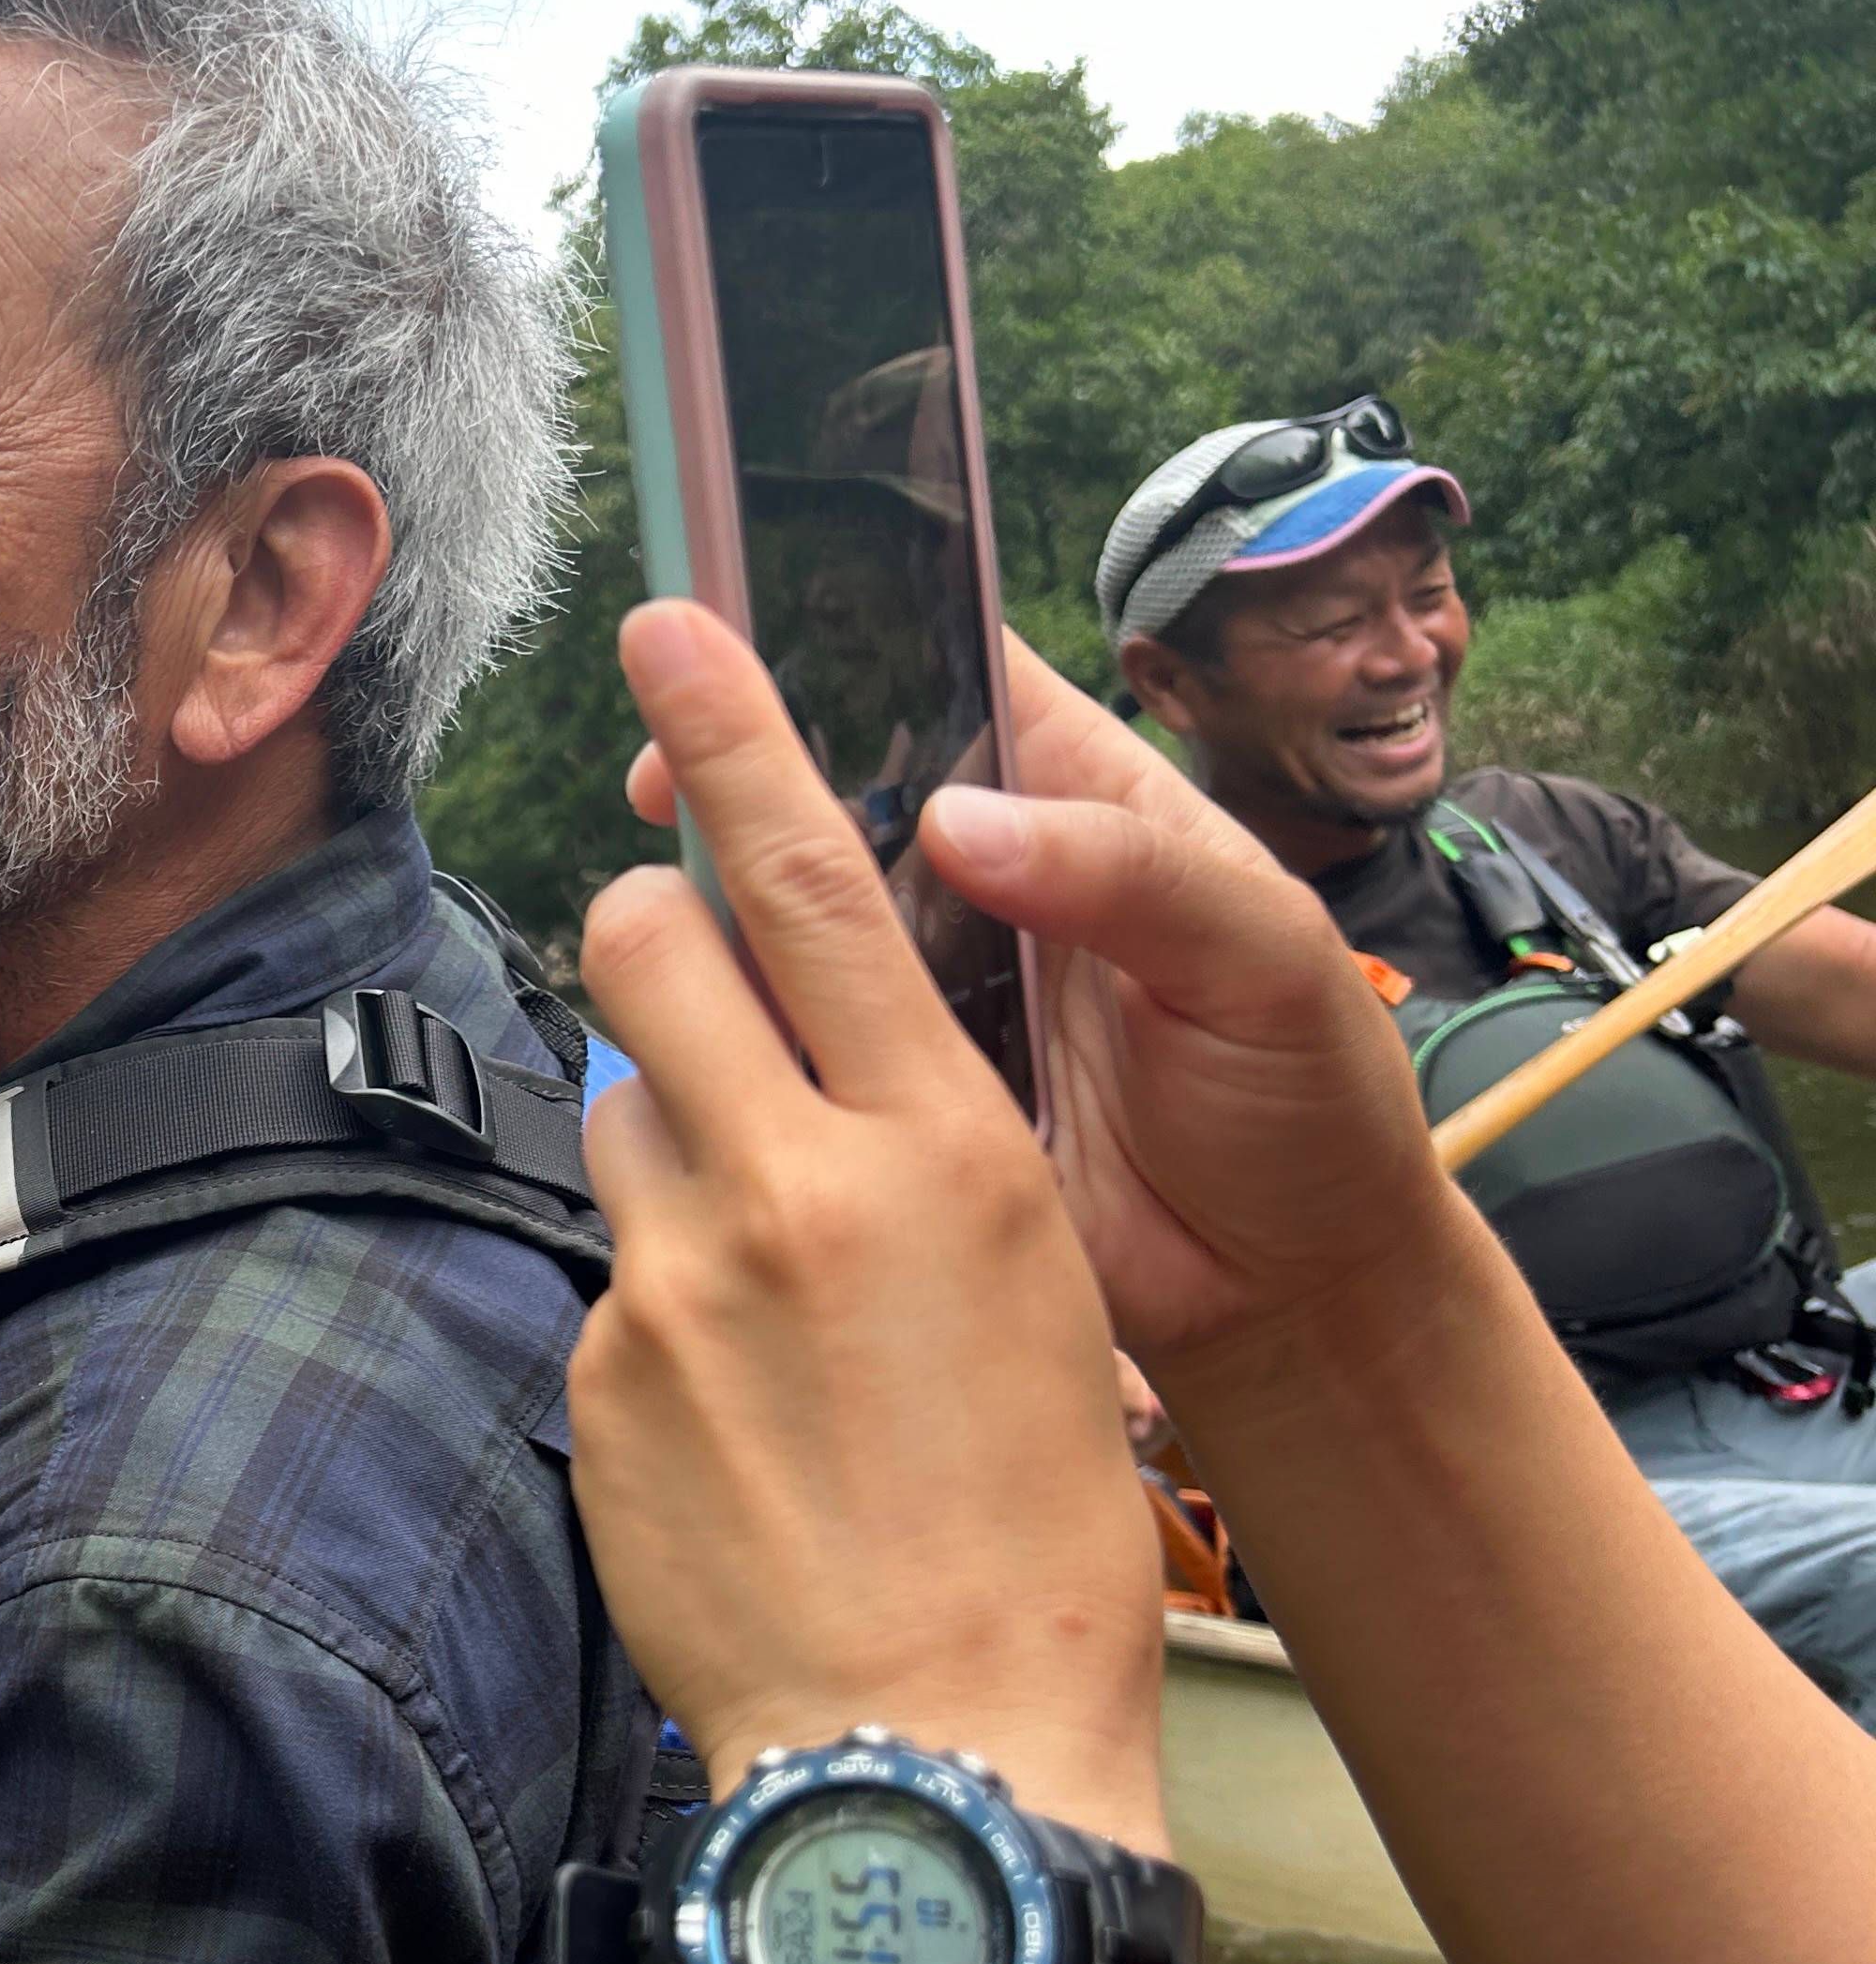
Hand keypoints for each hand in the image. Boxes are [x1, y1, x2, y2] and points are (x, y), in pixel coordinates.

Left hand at [575, 604, 1163, 1830]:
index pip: (818, 886)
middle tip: (686, 978)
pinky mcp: (596, 1371)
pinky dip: (650, 1293)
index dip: (736, 738)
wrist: (935, 1743)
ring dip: (658, 1129)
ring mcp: (675, 1280)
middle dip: (651, 928)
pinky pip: (602, 1263)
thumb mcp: (1039, 1293)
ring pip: (608, 1098)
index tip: (672, 626)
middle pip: (647, 943)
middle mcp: (796, 1185)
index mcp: (944, 1147)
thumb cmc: (1032, 1529)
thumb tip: (835, 1065)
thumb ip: (922, 1150)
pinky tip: (724, 1407)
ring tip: (747, 1271)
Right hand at [626, 636, 1463, 1399]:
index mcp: (1083, 810)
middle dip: (746, 790)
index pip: (952, 692)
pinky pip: (802, 1054)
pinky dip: (746, 1040)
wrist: (1291, 1295)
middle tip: (657, 800)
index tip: (738, 685)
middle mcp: (990, 891)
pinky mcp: (897, 1101)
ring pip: (802, 929)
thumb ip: (1135, 877)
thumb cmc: (1311, 1103)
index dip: (845, 668)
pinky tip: (693, 1035)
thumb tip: (959, 824)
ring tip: (652, 916)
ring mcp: (934, 999)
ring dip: (731, 919)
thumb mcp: (1266, 962)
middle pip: (844, 803)